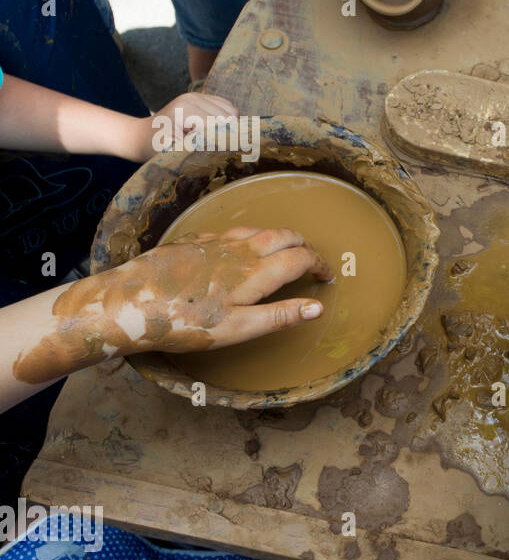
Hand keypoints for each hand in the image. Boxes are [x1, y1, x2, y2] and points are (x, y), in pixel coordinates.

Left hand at [11, 227, 332, 385]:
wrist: (130, 304)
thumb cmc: (186, 324)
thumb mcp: (239, 329)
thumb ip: (280, 316)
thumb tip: (318, 307)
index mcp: (256, 272)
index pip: (301, 258)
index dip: (319, 265)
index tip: (327, 278)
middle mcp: (240, 250)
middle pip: (283, 235)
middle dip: (304, 245)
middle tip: (311, 261)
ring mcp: (215, 242)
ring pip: (258, 230)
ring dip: (279, 238)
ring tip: (284, 253)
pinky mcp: (193, 242)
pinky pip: (232, 232)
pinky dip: (249, 238)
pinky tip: (240, 251)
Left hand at [127, 92, 240, 161]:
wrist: (141, 135)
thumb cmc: (155, 147)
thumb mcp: (175, 151)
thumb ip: (199, 146)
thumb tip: (225, 145)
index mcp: (185, 110)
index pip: (219, 124)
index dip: (223, 139)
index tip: (219, 153)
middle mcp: (193, 98)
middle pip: (228, 116)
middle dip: (227, 132)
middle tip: (218, 147)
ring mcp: (197, 95)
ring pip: (231, 110)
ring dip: (229, 126)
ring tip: (216, 138)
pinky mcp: (201, 97)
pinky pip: (227, 106)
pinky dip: (227, 119)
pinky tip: (216, 130)